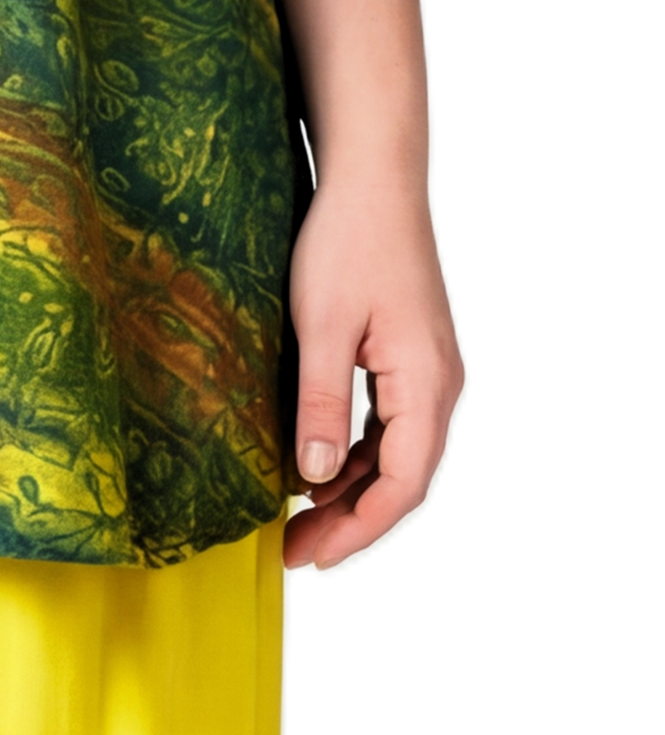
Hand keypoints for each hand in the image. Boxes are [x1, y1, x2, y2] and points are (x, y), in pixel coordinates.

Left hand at [283, 171, 463, 570]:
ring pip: (394, 451)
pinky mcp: (409, 353)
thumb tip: (313, 477)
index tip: (314, 556)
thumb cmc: (348, 240)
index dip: (359, 528)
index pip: (402, 485)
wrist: (372, 177)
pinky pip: (388, 421)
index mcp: (426, 385)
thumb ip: (320, 403)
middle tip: (295, 549)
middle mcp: (439, 385)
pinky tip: (317, 461)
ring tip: (299, 517)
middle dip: (350, 518)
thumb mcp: (322, 325)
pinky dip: (355, 450)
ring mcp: (427, 369)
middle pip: (401, 476)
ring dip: (350, 487)